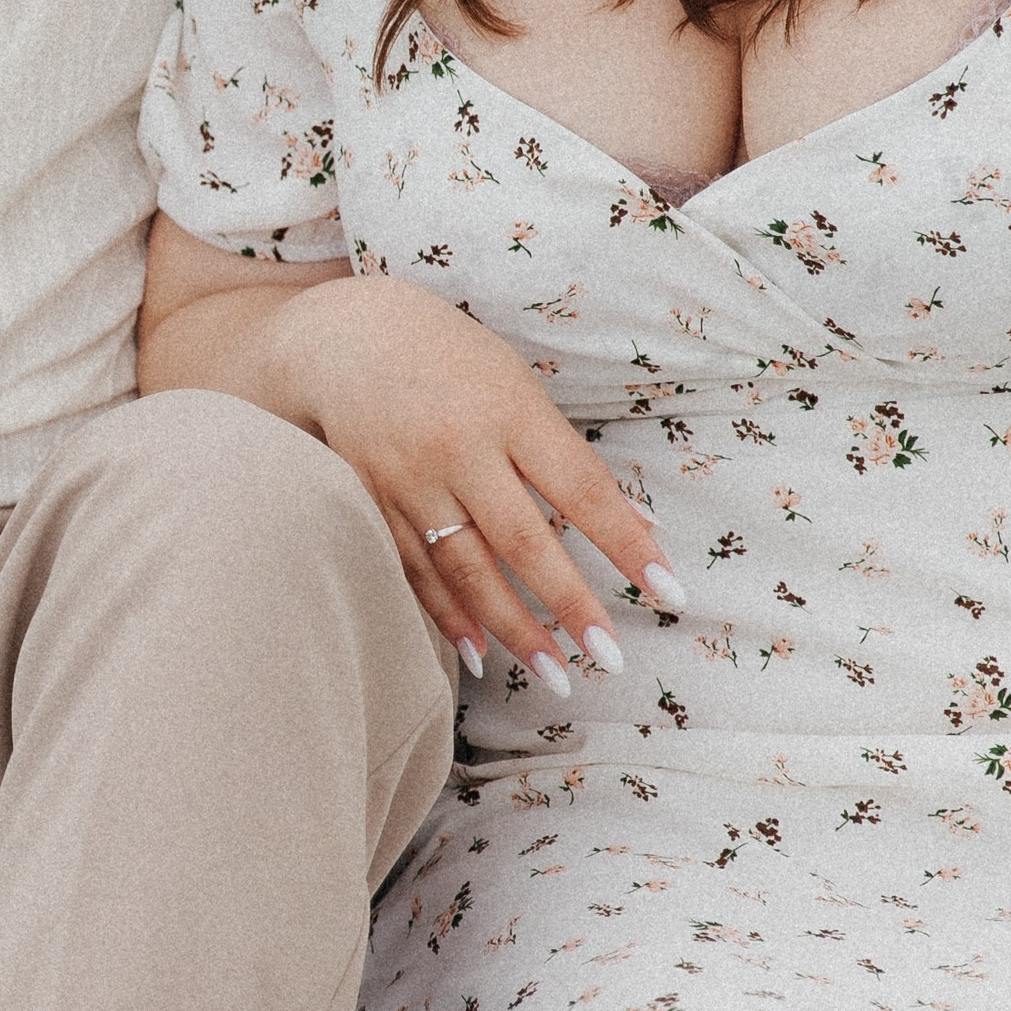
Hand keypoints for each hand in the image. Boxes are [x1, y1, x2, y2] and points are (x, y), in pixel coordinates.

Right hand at [246, 274, 685, 690]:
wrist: (342, 335)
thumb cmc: (451, 360)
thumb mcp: (517, 386)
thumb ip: (568, 457)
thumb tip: (639, 525)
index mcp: (509, 409)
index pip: (582, 488)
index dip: (627, 544)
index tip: (669, 593)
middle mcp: (458, 447)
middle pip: (523, 541)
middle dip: (570, 604)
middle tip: (610, 659)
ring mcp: (408, 478)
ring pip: (466, 569)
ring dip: (513, 628)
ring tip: (555, 675)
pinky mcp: (370, 501)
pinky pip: (415, 571)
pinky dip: (449, 616)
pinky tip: (480, 656)